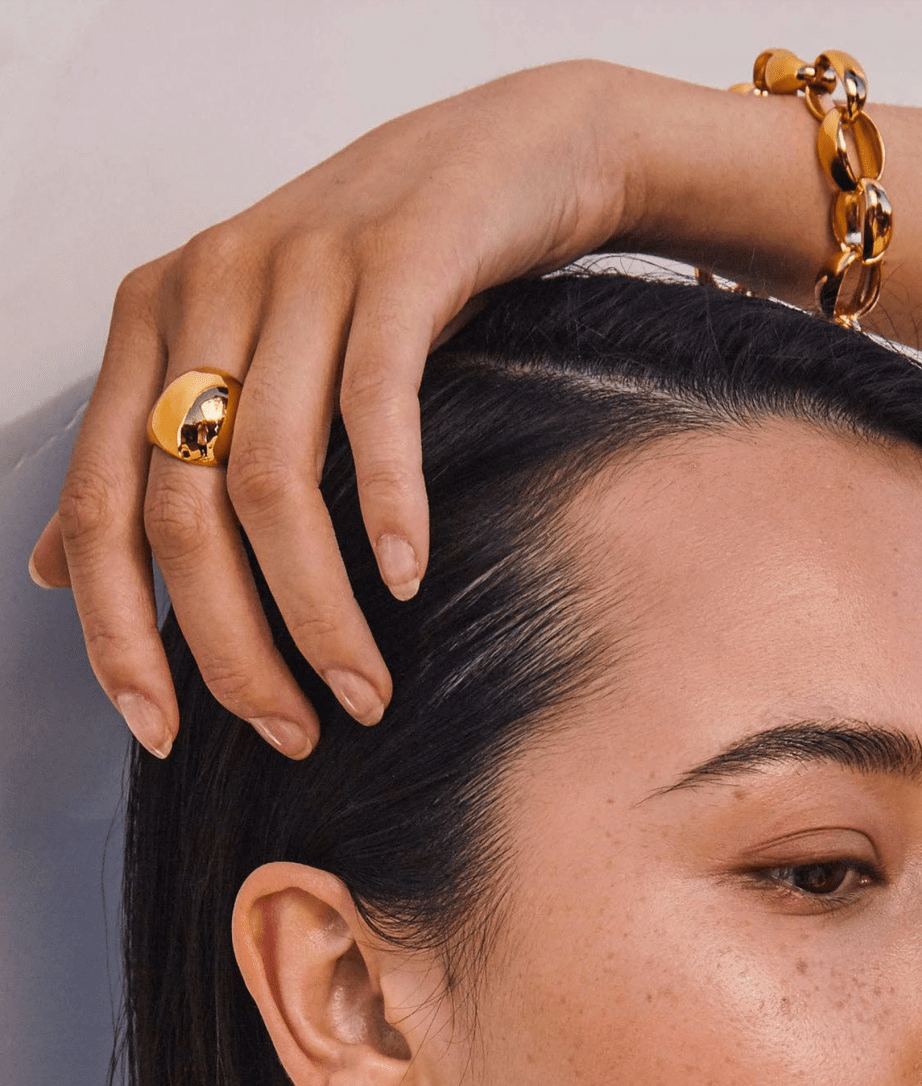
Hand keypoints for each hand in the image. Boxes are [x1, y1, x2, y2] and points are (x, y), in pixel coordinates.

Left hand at [30, 61, 633, 758]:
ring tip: (364, 692)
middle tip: (292, 732)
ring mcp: (300, 270)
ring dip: (317, 611)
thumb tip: (50, 570)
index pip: (100, 506)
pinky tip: (408, 576)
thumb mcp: (240, 350)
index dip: (119, 633)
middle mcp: (209, 288)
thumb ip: (144, 451)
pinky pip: (374, 406)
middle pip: (184, 512)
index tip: (159, 732)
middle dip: (233, 650)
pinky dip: (390, 503)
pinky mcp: (398, 262)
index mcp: (151, 320)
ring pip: (273, 480)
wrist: (504, 151)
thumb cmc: (373, 272)